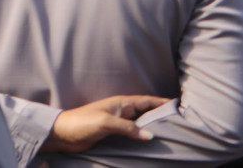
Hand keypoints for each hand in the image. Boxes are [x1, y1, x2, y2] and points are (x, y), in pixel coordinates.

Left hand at [42, 94, 169, 153]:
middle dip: (161, 114)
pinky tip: (150, 142)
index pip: (146, 101)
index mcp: (120, 103)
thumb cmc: (81, 123)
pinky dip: (142, 135)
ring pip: (140, 122)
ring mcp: (117, 121)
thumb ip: (128, 128)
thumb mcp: (106, 123)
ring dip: (152, 126)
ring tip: (170, 132)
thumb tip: (150, 135)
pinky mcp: (113, 132)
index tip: (178, 105)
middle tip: (180, 122)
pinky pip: (133, 132)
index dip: (162, 102)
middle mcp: (121, 110)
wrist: (63, 133)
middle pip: (146, 111)